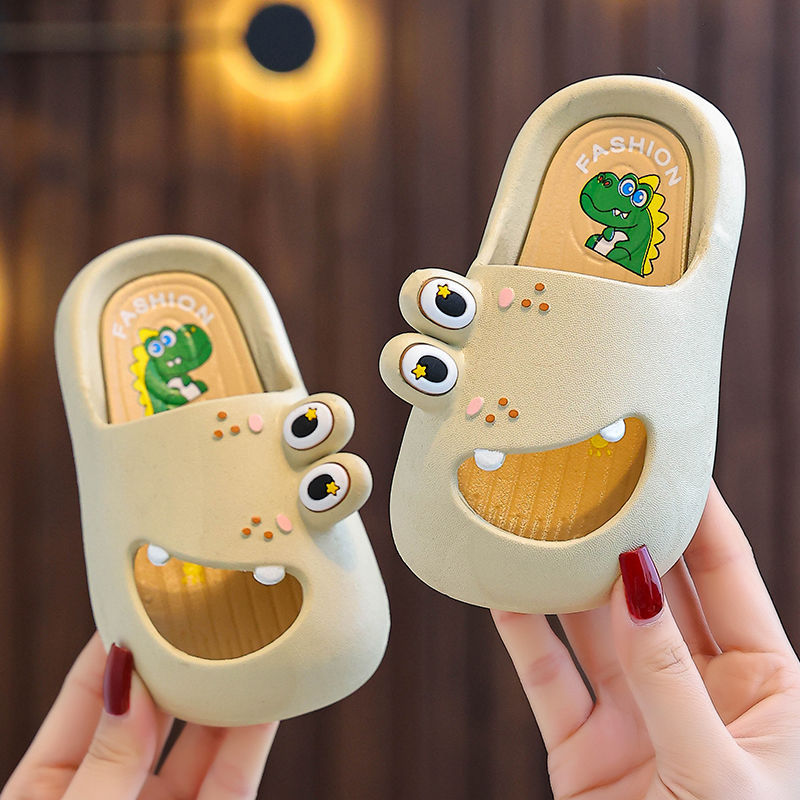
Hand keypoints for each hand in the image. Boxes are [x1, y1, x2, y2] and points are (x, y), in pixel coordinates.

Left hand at [2, 634, 276, 798]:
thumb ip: (104, 763)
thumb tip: (132, 685)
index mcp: (52, 788)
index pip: (87, 695)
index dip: (116, 645)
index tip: (145, 597)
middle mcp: (113, 791)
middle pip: (151, 710)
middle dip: (177, 659)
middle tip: (206, 607)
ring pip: (199, 741)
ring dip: (224, 691)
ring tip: (246, 640)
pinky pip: (233, 778)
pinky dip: (252, 737)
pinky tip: (267, 698)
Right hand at [493, 482, 799, 798]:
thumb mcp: (718, 770)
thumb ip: (670, 677)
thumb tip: (635, 585)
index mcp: (764, 689)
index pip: (728, 579)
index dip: (702, 518)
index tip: (670, 464)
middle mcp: (696, 690)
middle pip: (656, 592)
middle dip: (627, 536)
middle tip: (597, 480)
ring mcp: (636, 717)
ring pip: (596, 629)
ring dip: (569, 579)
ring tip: (543, 523)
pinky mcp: (582, 746)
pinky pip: (548, 679)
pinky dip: (523, 635)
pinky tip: (505, 591)